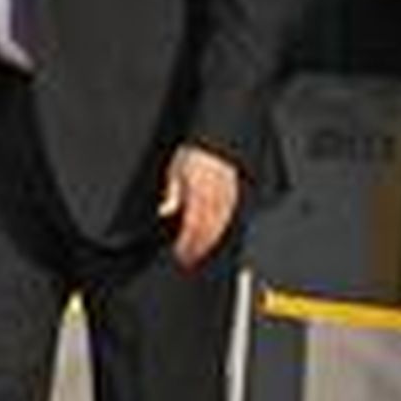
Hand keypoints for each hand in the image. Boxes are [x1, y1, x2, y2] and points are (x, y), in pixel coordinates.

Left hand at [158, 142, 239, 267]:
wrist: (215, 142)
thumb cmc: (194, 154)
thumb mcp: (175, 170)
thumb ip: (173, 193)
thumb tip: (166, 212)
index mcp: (197, 190)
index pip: (192, 225)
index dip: (186, 243)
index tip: (179, 252)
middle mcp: (214, 196)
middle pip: (206, 231)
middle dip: (196, 247)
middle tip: (188, 258)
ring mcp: (227, 197)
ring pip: (219, 227)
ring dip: (209, 243)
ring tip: (199, 253)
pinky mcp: (235, 196)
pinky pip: (228, 219)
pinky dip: (220, 231)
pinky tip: (213, 238)